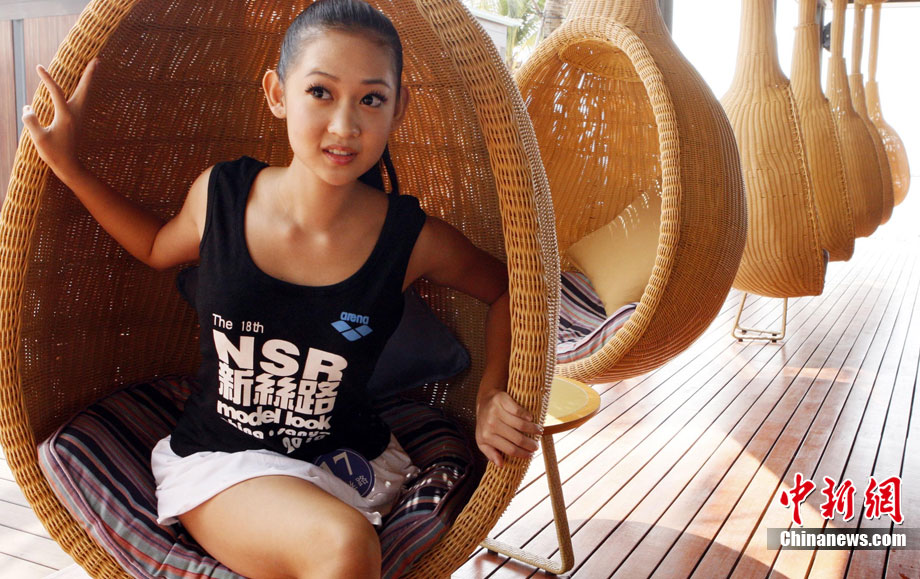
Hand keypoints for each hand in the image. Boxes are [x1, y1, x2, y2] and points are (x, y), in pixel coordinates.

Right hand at [22, 59, 97, 176]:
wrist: (69, 166)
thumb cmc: (53, 153)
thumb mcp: (38, 139)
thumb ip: (31, 121)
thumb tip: (27, 107)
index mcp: (66, 116)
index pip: (56, 92)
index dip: (47, 79)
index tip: (38, 67)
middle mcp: (76, 114)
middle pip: (85, 90)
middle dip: (90, 74)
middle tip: (97, 60)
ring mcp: (80, 117)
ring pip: (86, 94)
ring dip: (90, 80)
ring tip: (95, 67)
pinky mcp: (80, 121)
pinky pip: (84, 100)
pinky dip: (85, 89)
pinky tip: (84, 87)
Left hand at [475, 387, 542, 467]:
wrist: (484, 401)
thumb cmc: (486, 424)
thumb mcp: (483, 441)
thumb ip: (490, 453)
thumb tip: (501, 465)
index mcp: (486, 437)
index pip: (509, 449)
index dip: (522, 454)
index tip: (531, 455)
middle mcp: (490, 424)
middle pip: (517, 438)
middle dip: (530, 444)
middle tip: (537, 446)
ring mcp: (496, 411)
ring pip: (521, 425)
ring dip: (533, 429)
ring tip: (539, 431)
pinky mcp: (501, 400)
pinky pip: (518, 411)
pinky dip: (527, 416)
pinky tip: (531, 419)